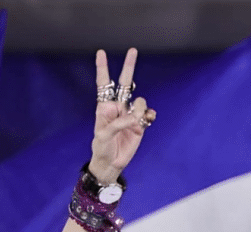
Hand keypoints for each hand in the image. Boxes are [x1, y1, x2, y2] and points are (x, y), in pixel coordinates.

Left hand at [88, 48, 155, 183]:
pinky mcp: (140, 124)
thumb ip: (118, 124)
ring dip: (140, 108)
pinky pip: (148, 114)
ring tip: (136, 122)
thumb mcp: (104, 135)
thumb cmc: (102, 147)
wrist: (111, 163)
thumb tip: (134, 117)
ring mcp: (130, 115)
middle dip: (128, 67)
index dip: (102, 68)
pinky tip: (147, 119)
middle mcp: (118, 107)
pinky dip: (149, 115)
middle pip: (125, 83)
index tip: (101, 53)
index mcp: (105, 107)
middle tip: (132, 50)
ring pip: (140, 101)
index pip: (103, 84)